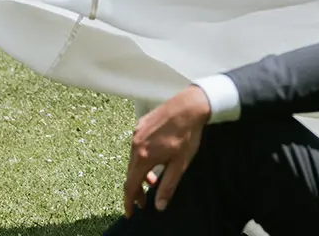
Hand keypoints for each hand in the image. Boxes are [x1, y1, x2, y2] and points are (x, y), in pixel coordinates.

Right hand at [121, 85, 209, 215]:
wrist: (189, 106)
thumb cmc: (187, 135)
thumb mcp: (180, 164)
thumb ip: (168, 186)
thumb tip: (159, 206)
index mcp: (143, 157)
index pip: (131, 185)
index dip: (129, 201)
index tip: (129, 213)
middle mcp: (135, 145)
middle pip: (130, 173)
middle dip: (136, 190)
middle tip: (144, 202)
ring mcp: (136, 133)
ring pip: (133, 160)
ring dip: (140, 174)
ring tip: (153, 181)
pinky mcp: (140, 125)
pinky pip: (136, 147)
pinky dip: (142, 159)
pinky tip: (154, 160)